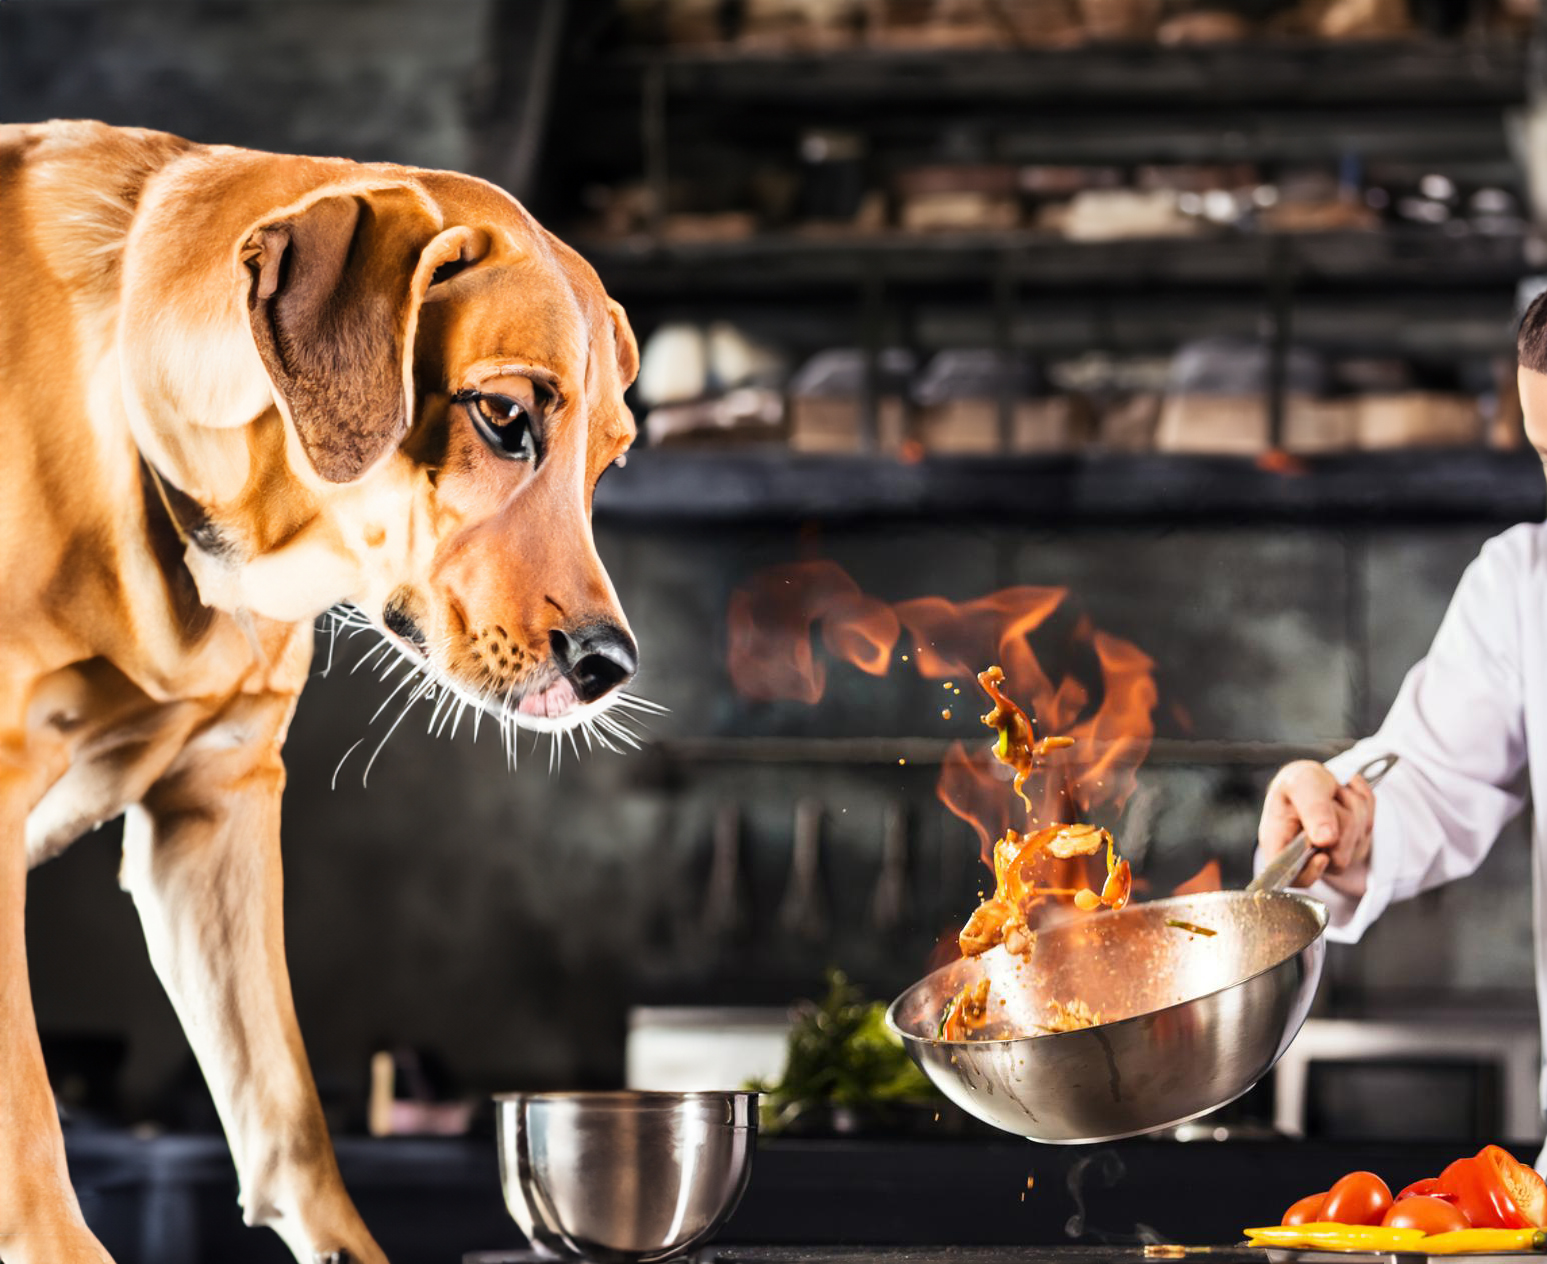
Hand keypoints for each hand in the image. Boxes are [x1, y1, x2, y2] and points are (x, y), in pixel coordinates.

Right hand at [1258, 760, 1375, 894]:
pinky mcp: (1354, 845)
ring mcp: (1333, 853)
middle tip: (1328, 799)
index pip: (1291, 877)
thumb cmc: (1299, 782)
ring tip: (1335, 795)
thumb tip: (1324, 840)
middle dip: (1341, 821)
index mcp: (1278, 843)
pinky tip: (1346, 797)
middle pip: (1336, 858)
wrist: (1318, 775)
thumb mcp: (1300, 784)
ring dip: (1353, 808)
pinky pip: (1370, 828)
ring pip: (1357, 842)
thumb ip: (1312, 810)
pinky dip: (1364, 806)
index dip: (1309, 873)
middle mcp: (1304, 854)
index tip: (1322, 856)